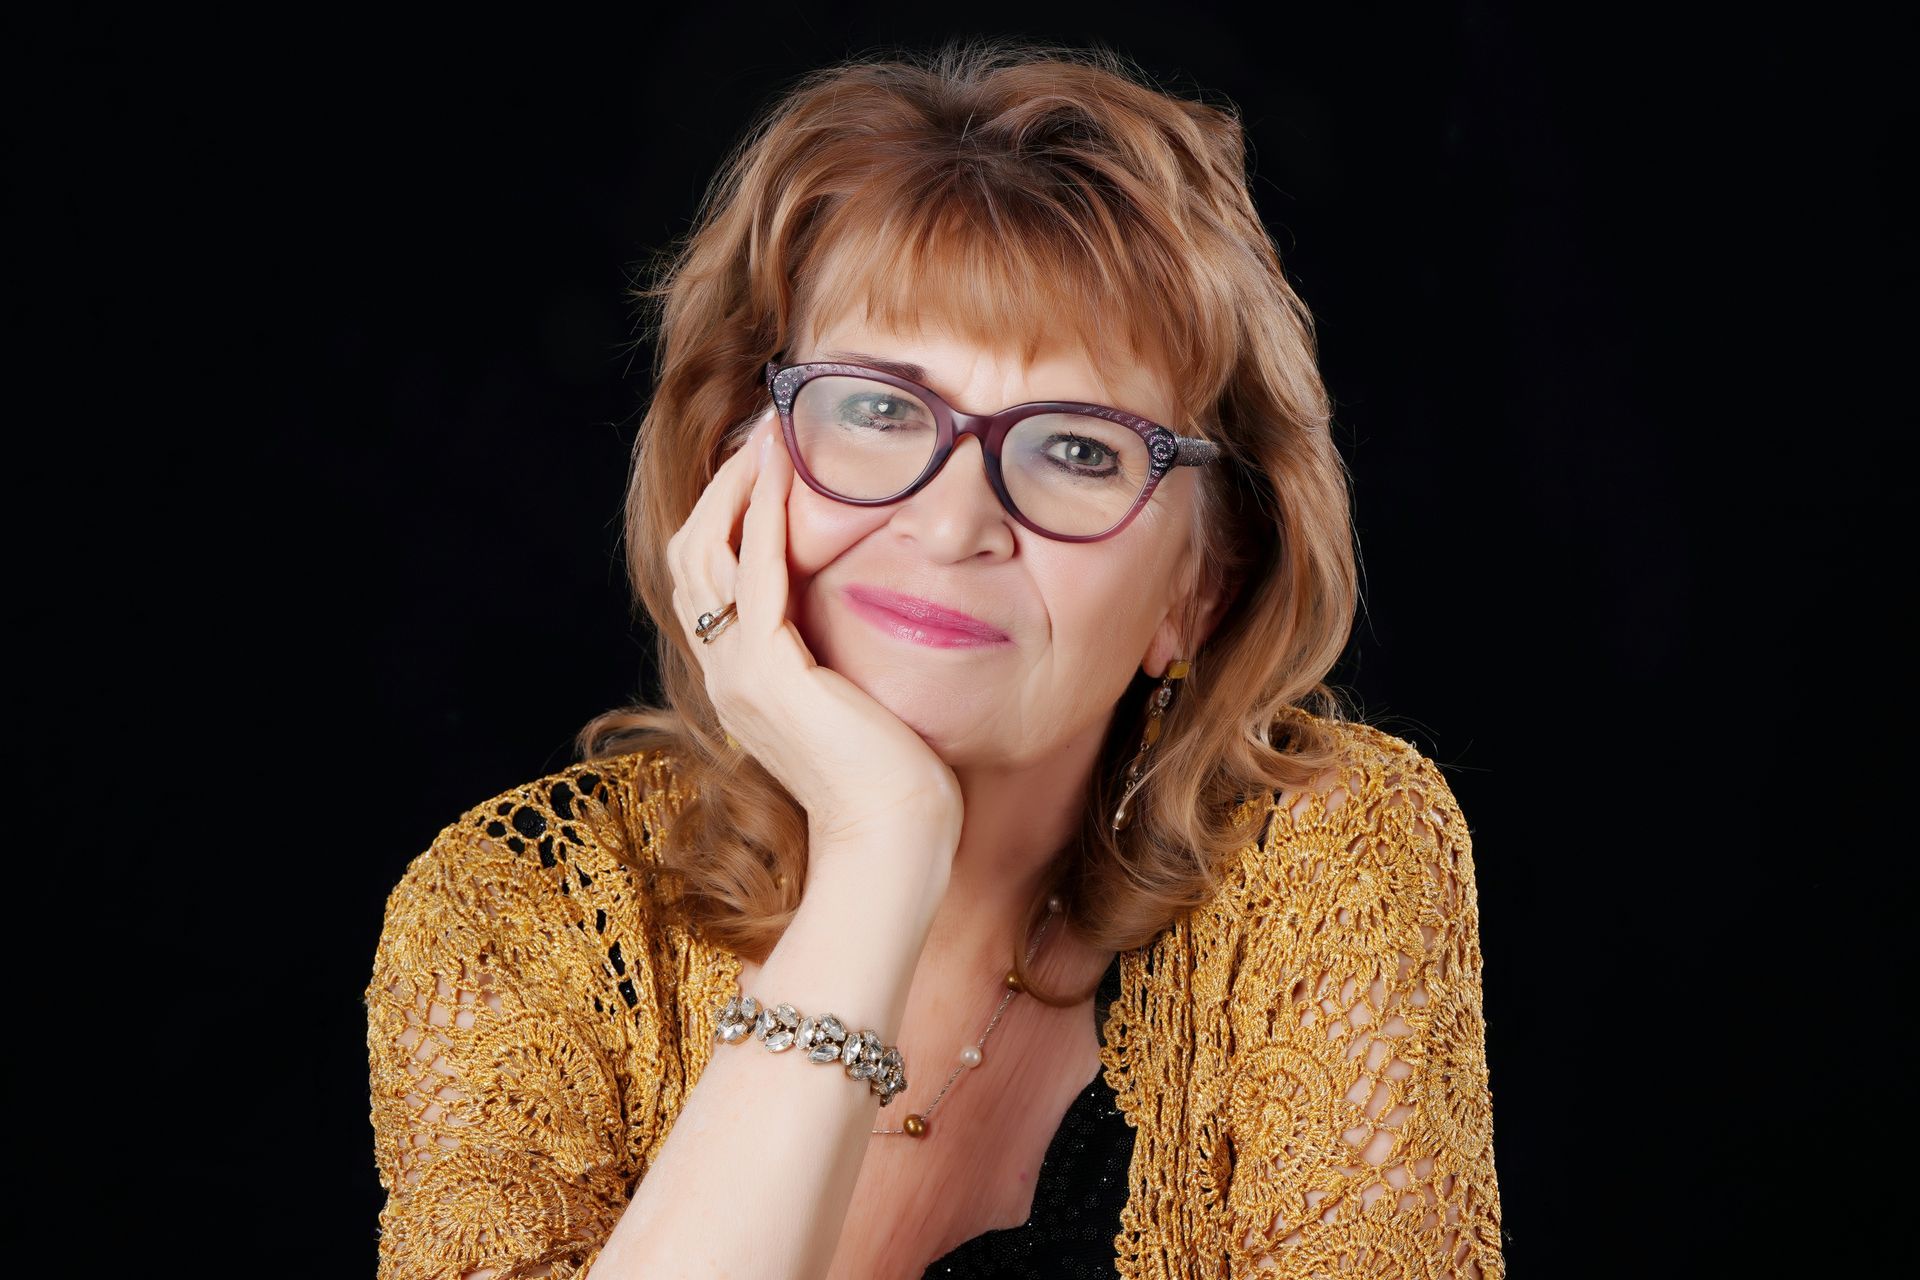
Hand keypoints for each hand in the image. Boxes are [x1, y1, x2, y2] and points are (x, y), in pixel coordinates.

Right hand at [666, 409, 962, 866]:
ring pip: (711, 553)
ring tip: (770, 431)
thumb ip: (834, 655)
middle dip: (723, 484)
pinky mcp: (772, 674)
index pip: (708, 575)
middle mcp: (724, 671)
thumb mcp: (850, 699)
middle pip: (693, 553)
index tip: (763, 457)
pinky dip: (767, 517)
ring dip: (739, 485)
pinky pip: (757, 575)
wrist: (893, 838)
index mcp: (738, 678)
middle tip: (761, 426)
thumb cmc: (891, 777)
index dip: (726, 511)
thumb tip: (856, 610)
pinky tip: (787, 473)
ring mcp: (739, 673)